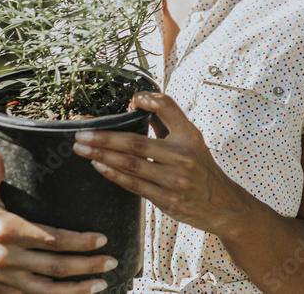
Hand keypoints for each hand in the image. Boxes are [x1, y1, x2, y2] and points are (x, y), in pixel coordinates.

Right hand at [0, 149, 116, 292]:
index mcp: (5, 230)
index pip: (51, 239)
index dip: (78, 241)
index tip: (101, 238)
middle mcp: (4, 257)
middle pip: (54, 266)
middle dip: (87, 266)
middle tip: (111, 262)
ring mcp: (1, 276)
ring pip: (45, 290)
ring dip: (75, 290)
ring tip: (101, 285)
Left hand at [72, 92, 252, 238]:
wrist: (223, 204)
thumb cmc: (201, 168)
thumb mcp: (193, 142)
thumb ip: (167, 124)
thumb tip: (138, 104)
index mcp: (190, 135)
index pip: (167, 107)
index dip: (147, 100)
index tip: (130, 100)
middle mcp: (184, 155)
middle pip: (137, 142)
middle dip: (105, 138)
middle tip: (81, 134)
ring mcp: (176, 180)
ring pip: (132, 165)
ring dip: (102, 156)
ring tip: (81, 149)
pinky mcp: (169, 200)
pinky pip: (135, 185)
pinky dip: (114, 175)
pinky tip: (98, 167)